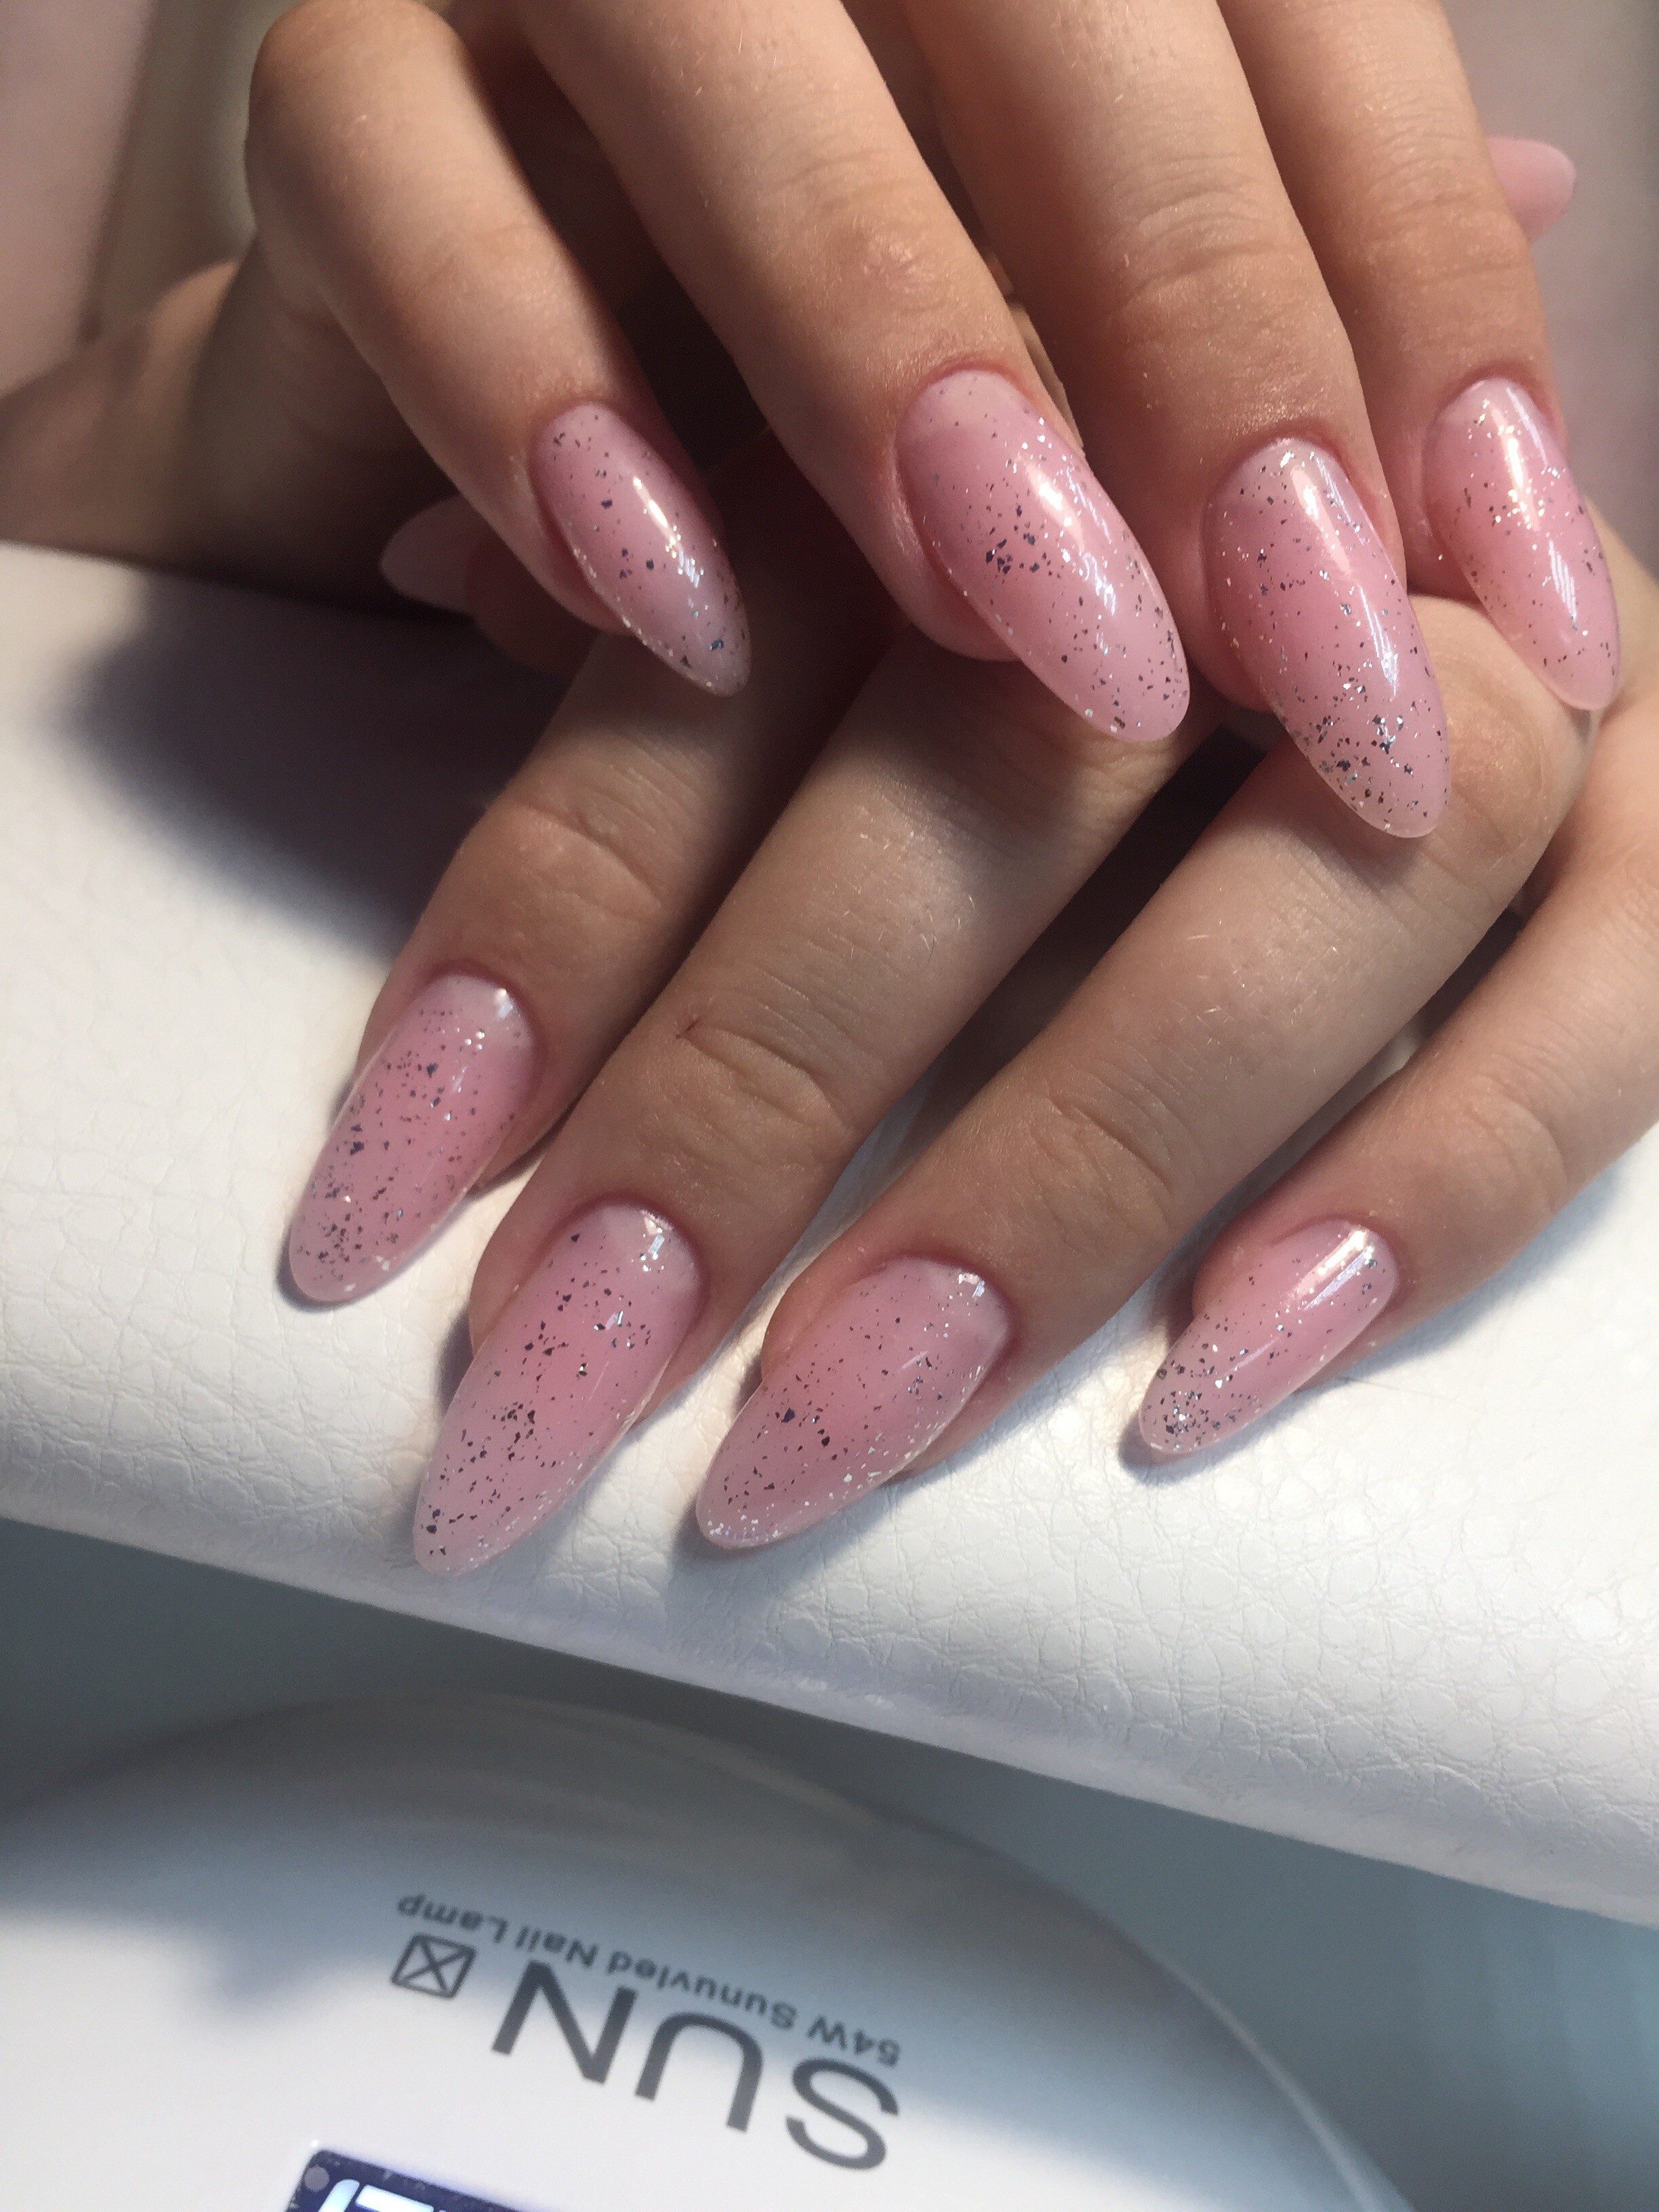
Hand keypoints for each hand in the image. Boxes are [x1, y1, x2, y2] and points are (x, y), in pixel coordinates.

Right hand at [0, 0, 1616, 835]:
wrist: (420, 405)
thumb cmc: (784, 407)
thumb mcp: (1055, 394)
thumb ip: (1251, 350)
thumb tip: (1540, 350)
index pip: (1302, 45)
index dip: (1420, 316)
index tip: (1506, 611)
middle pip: (1055, 15)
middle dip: (1202, 339)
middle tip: (1301, 646)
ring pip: (721, 52)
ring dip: (887, 344)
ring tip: (1017, 619)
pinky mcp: (326, 88)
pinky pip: (398, 193)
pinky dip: (531, 397)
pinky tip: (673, 613)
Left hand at [277, 414, 1656, 1563]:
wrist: (1371, 518)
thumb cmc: (1005, 576)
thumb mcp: (815, 544)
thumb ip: (663, 582)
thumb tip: (411, 568)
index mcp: (1008, 398)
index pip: (736, 642)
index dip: (550, 925)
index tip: (386, 1195)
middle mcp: (1262, 500)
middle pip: (1001, 772)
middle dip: (759, 1092)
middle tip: (569, 1362)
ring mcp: (1503, 640)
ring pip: (1325, 881)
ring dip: (1066, 1172)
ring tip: (845, 1415)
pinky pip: (1619, 981)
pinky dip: (1433, 1183)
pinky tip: (1218, 1371)